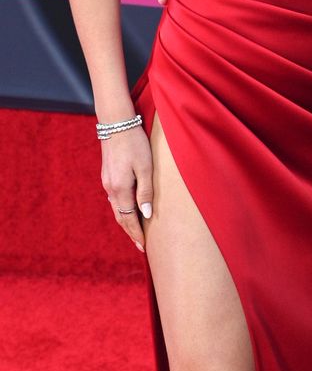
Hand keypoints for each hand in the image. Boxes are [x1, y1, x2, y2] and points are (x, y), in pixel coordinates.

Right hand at [101, 127, 152, 252]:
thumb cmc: (135, 143)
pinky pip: (114, 199)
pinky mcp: (107, 175)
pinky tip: (128, 210)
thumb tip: (146, 215)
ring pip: (116, 209)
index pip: (129, 219)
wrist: (116, 124)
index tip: (144, 247)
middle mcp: (110, 189)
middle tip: (141, 246)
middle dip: (131, 232)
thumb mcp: (145, 167)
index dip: (136, 234)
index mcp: (120, 189)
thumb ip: (146, 191)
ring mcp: (107, 182)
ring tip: (136, 232)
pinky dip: (122, 210)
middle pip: (120, 217)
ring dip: (126, 222)